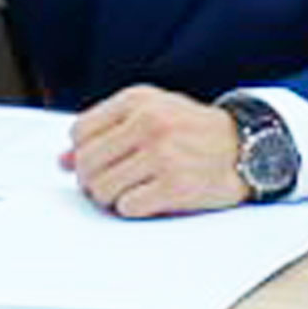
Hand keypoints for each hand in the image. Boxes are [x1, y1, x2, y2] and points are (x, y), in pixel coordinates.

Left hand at [66, 85, 246, 216]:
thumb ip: (106, 132)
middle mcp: (149, 122)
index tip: (100, 161)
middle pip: (87, 164)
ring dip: (111, 198)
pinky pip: (127, 207)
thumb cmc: (193, 132)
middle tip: (112, 184)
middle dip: (93, 181)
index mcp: (138, 100)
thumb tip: (62, 161)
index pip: (80, 132)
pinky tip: (151, 197)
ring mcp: (163, 154)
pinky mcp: (175, 185)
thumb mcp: (151, 114)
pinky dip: (134, 208)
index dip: (82, 154)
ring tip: (132, 190)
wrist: (246, 147)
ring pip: (102, 189)